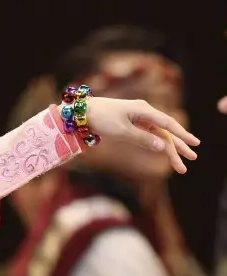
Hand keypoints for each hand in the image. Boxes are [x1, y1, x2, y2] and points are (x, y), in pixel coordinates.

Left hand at [85, 97, 199, 173]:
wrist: (81, 112)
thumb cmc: (101, 118)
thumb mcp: (121, 131)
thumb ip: (142, 138)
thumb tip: (162, 146)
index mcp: (144, 110)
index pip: (168, 124)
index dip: (182, 135)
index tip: (195, 144)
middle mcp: (144, 112)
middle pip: (166, 131)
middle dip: (178, 146)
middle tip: (192, 159)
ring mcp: (138, 118)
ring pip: (158, 135)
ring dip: (168, 149)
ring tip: (178, 164)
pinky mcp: (130, 123)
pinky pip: (148, 135)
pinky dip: (156, 144)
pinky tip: (164, 152)